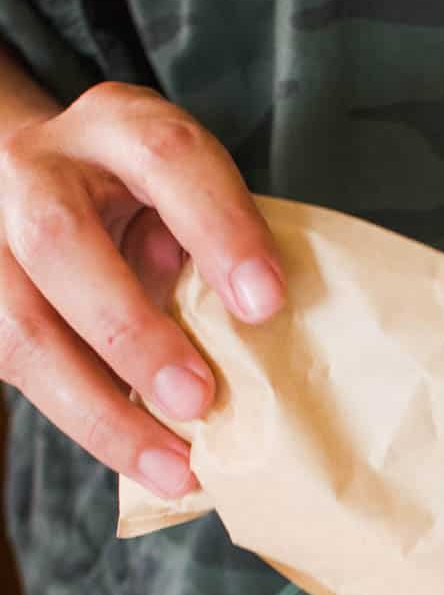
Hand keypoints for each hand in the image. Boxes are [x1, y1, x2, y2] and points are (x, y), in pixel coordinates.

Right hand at [0, 83, 283, 496]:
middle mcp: (35, 170)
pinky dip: (85, 422)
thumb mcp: (183, 193)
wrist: (36, 179)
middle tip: (200, 399)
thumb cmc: (138, 198)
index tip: (266, 303)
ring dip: (100, 411)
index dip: (218, 228)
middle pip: (60, 241)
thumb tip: (254, 336)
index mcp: (113, 127)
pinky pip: (13, 367)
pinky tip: (140, 460)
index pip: (167, 158)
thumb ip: (209, 244)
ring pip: (18, 327)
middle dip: (131, 331)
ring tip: (174, 467)